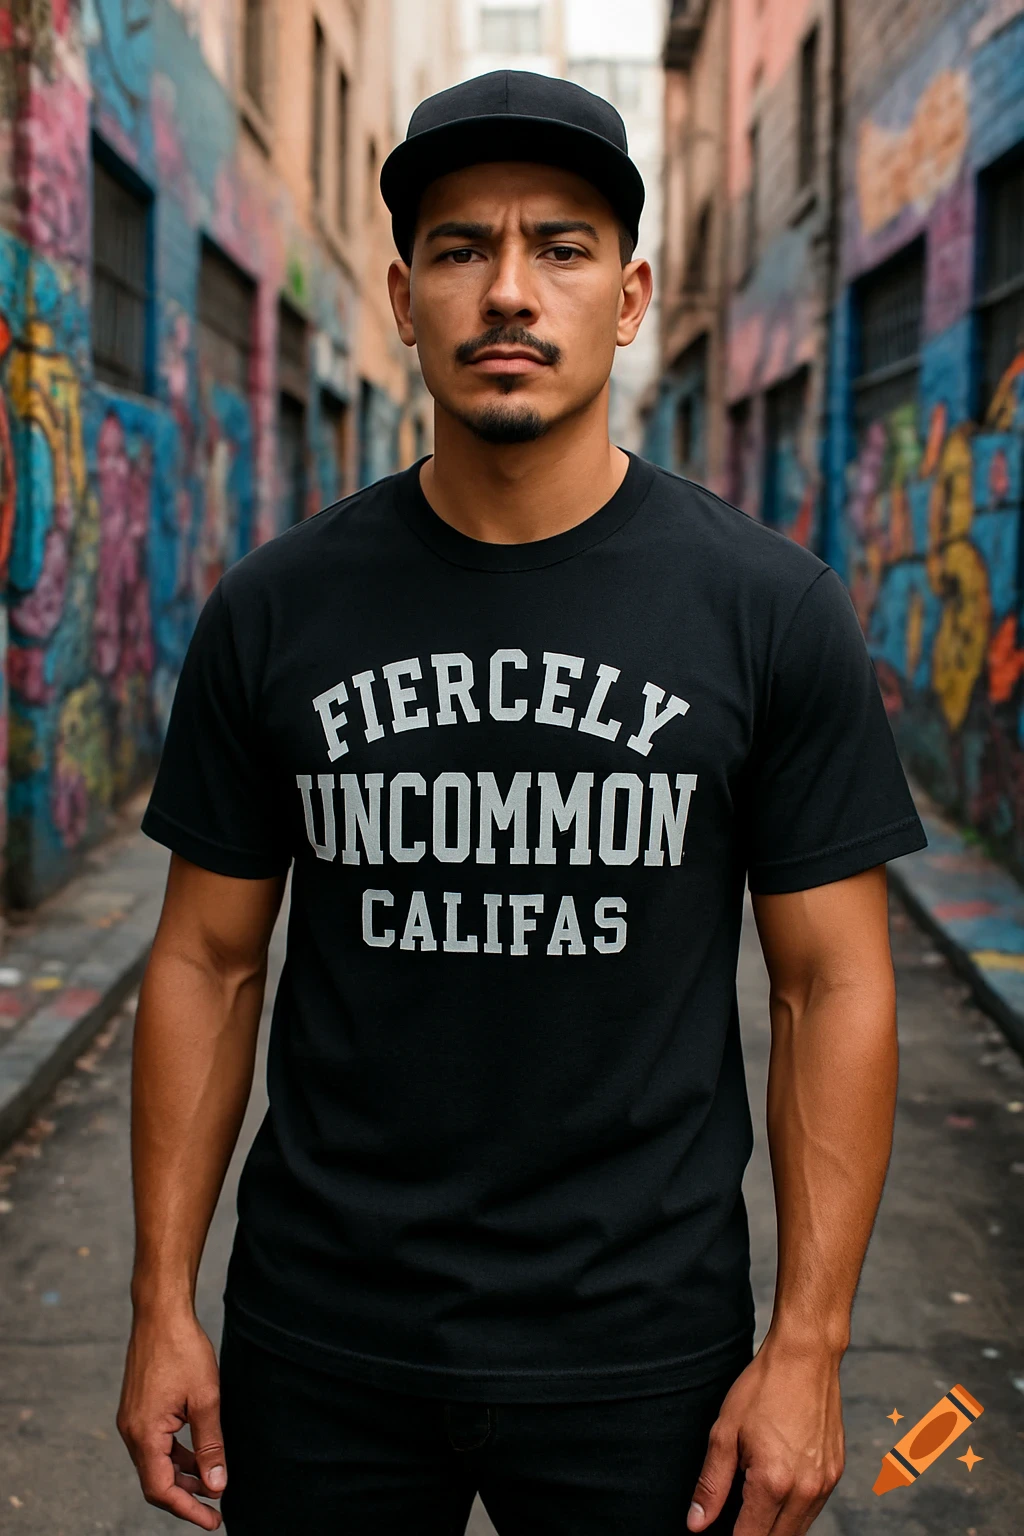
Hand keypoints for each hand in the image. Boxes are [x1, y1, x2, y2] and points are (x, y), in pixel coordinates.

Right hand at [117, 1310, 226, 1529]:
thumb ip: (210, 1444)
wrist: (161, 1313)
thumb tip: (216, 1485)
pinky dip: (176, 1454)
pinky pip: (155, 1443)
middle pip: (156, 1480)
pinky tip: (198, 1453)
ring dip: (182, 1475)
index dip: (187, 1509)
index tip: (213, 1520)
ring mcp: (132, 1420)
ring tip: (212, 1482)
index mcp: (144, 1434)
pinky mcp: (138, 1409)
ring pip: (156, 1462)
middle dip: (186, 1497)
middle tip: (215, 1508)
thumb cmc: (183, 1349)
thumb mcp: (206, 1398)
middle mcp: (131, 1431)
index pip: (160, 1490)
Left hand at [687, 1333, 844, 1535]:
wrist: (806, 1356)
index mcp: (773, 1482)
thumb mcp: (725, 1431)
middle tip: (733, 1521)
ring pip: (798, 1530)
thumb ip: (711, 1484)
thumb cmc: (763, 1387)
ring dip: (774, 1528)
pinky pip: (813, 1509)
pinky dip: (793, 1511)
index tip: (716, 1534)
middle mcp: (805, 1490)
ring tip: (750, 1508)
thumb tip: (696, 1523)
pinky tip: (776, 1492)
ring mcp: (824, 1483)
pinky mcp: (836, 1473)